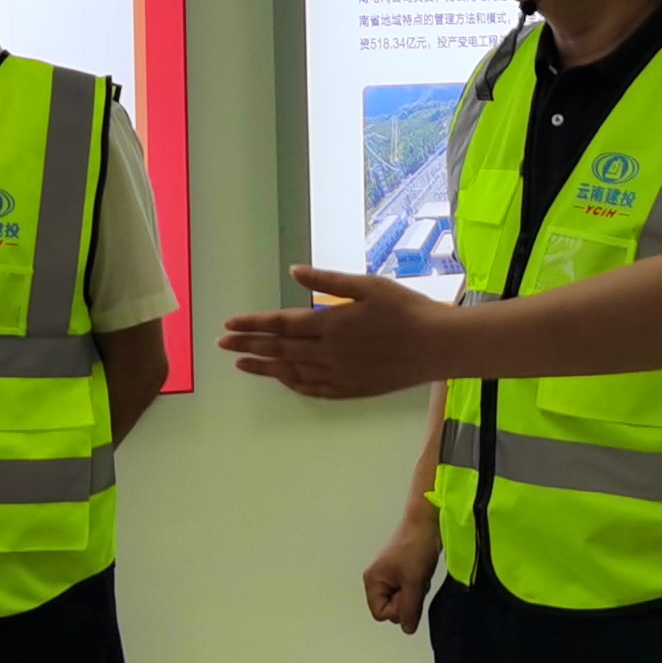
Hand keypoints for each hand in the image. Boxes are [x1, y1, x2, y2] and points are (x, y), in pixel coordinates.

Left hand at [222, 270, 454, 400]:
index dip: (252, 325)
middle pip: (280, 349)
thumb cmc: (407, 309)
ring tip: (241, 364)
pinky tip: (282, 380)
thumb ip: (328, 282)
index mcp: (330, 324)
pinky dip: (293, 384)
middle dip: (248, 345)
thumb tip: (294, 272)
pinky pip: (314, 390)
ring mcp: (339, 374)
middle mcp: (329, 352)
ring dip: (264, 367)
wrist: (439, 346)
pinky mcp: (352, 389)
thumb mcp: (368, 286)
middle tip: (222, 344)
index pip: (280, 324)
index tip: (229, 324)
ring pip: (292, 372)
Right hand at [361, 527, 439, 633]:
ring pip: (402, 600)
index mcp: (372, 581)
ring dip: (414, 592)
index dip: (397, 609)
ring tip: (419, 575)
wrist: (426, 524)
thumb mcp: (413, 582)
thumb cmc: (415, 546)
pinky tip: (421, 573)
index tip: (407, 593)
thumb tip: (407, 629)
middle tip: (414, 582)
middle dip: (406, 600)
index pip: (381, 614)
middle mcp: (377, 580)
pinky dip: (418, 586)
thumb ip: (409, 609)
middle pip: (391, 609)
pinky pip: (409, 591)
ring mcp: (389, 577)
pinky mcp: (401, 573)